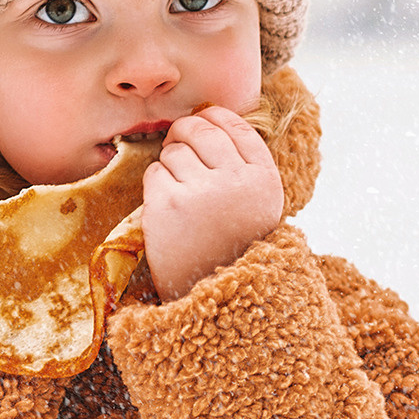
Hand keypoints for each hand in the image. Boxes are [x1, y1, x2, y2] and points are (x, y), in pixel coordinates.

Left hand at [140, 107, 284, 301]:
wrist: (217, 301)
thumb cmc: (233, 247)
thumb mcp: (258, 204)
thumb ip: (243, 165)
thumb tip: (208, 118)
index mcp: (264, 178)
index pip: (236, 125)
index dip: (214, 117)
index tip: (202, 122)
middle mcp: (236, 180)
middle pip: (200, 129)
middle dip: (184, 133)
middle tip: (178, 147)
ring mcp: (201, 191)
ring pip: (174, 149)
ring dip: (170, 165)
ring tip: (181, 194)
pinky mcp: (167, 203)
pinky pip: (154, 172)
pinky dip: (156, 186)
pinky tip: (168, 209)